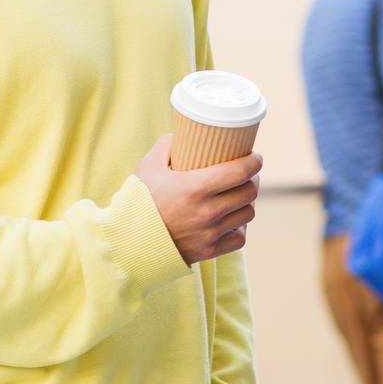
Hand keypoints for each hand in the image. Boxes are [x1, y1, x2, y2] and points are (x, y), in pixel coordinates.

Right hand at [136, 134, 262, 264]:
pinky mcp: (209, 251)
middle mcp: (207, 211)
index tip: (255, 157)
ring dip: (247, 202)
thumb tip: (182, 132)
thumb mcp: (148, 166)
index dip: (254, 162)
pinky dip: (239, 228)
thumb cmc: (138, 202)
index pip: (240, 171)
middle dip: (252, 179)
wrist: (127, 244)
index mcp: (195, 187)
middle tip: (247, 174)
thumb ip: (166, 145)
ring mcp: (210, 233)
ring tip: (240, 195)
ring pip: (247, 213)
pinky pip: (239, 239)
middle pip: (249, 191)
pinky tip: (232, 220)